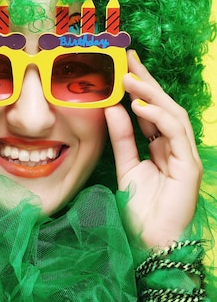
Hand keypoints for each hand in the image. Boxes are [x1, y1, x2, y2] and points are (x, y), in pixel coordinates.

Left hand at [105, 51, 201, 249]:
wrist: (149, 242)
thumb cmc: (138, 209)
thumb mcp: (125, 166)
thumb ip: (121, 139)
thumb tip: (111, 109)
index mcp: (159, 146)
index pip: (150, 110)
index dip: (139, 88)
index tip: (122, 65)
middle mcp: (175, 147)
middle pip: (163, 106)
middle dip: (147, 82)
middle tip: (128, 59)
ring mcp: (185, 156)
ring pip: (172, 115)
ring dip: (151, 95)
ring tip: (129, 79)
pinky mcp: (189, 168)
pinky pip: (176, 135)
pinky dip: (159, 118)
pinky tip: (140, 108)